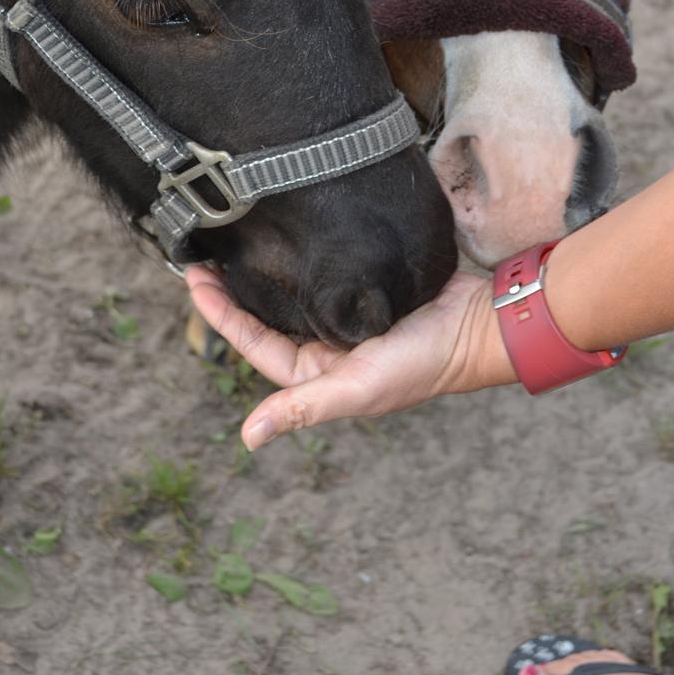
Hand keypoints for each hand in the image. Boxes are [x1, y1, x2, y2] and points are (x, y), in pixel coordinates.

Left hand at [183, 264, 513, 449]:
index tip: (195, 279)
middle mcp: (324, 345)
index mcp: (315, 372)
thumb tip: (247, 438)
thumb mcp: (357, 387)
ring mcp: (344, 315)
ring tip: (233, 240)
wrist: (477, 324)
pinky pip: (321, 273)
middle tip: (201, 254)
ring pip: (290, 292)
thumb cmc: (421, 364)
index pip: (253, 340)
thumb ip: (303, 407)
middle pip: (265, 315)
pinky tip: (284, 236)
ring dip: (263, 271)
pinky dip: (299, 258)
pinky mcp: (364, 287)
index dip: (220, 313)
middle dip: (232, 289)